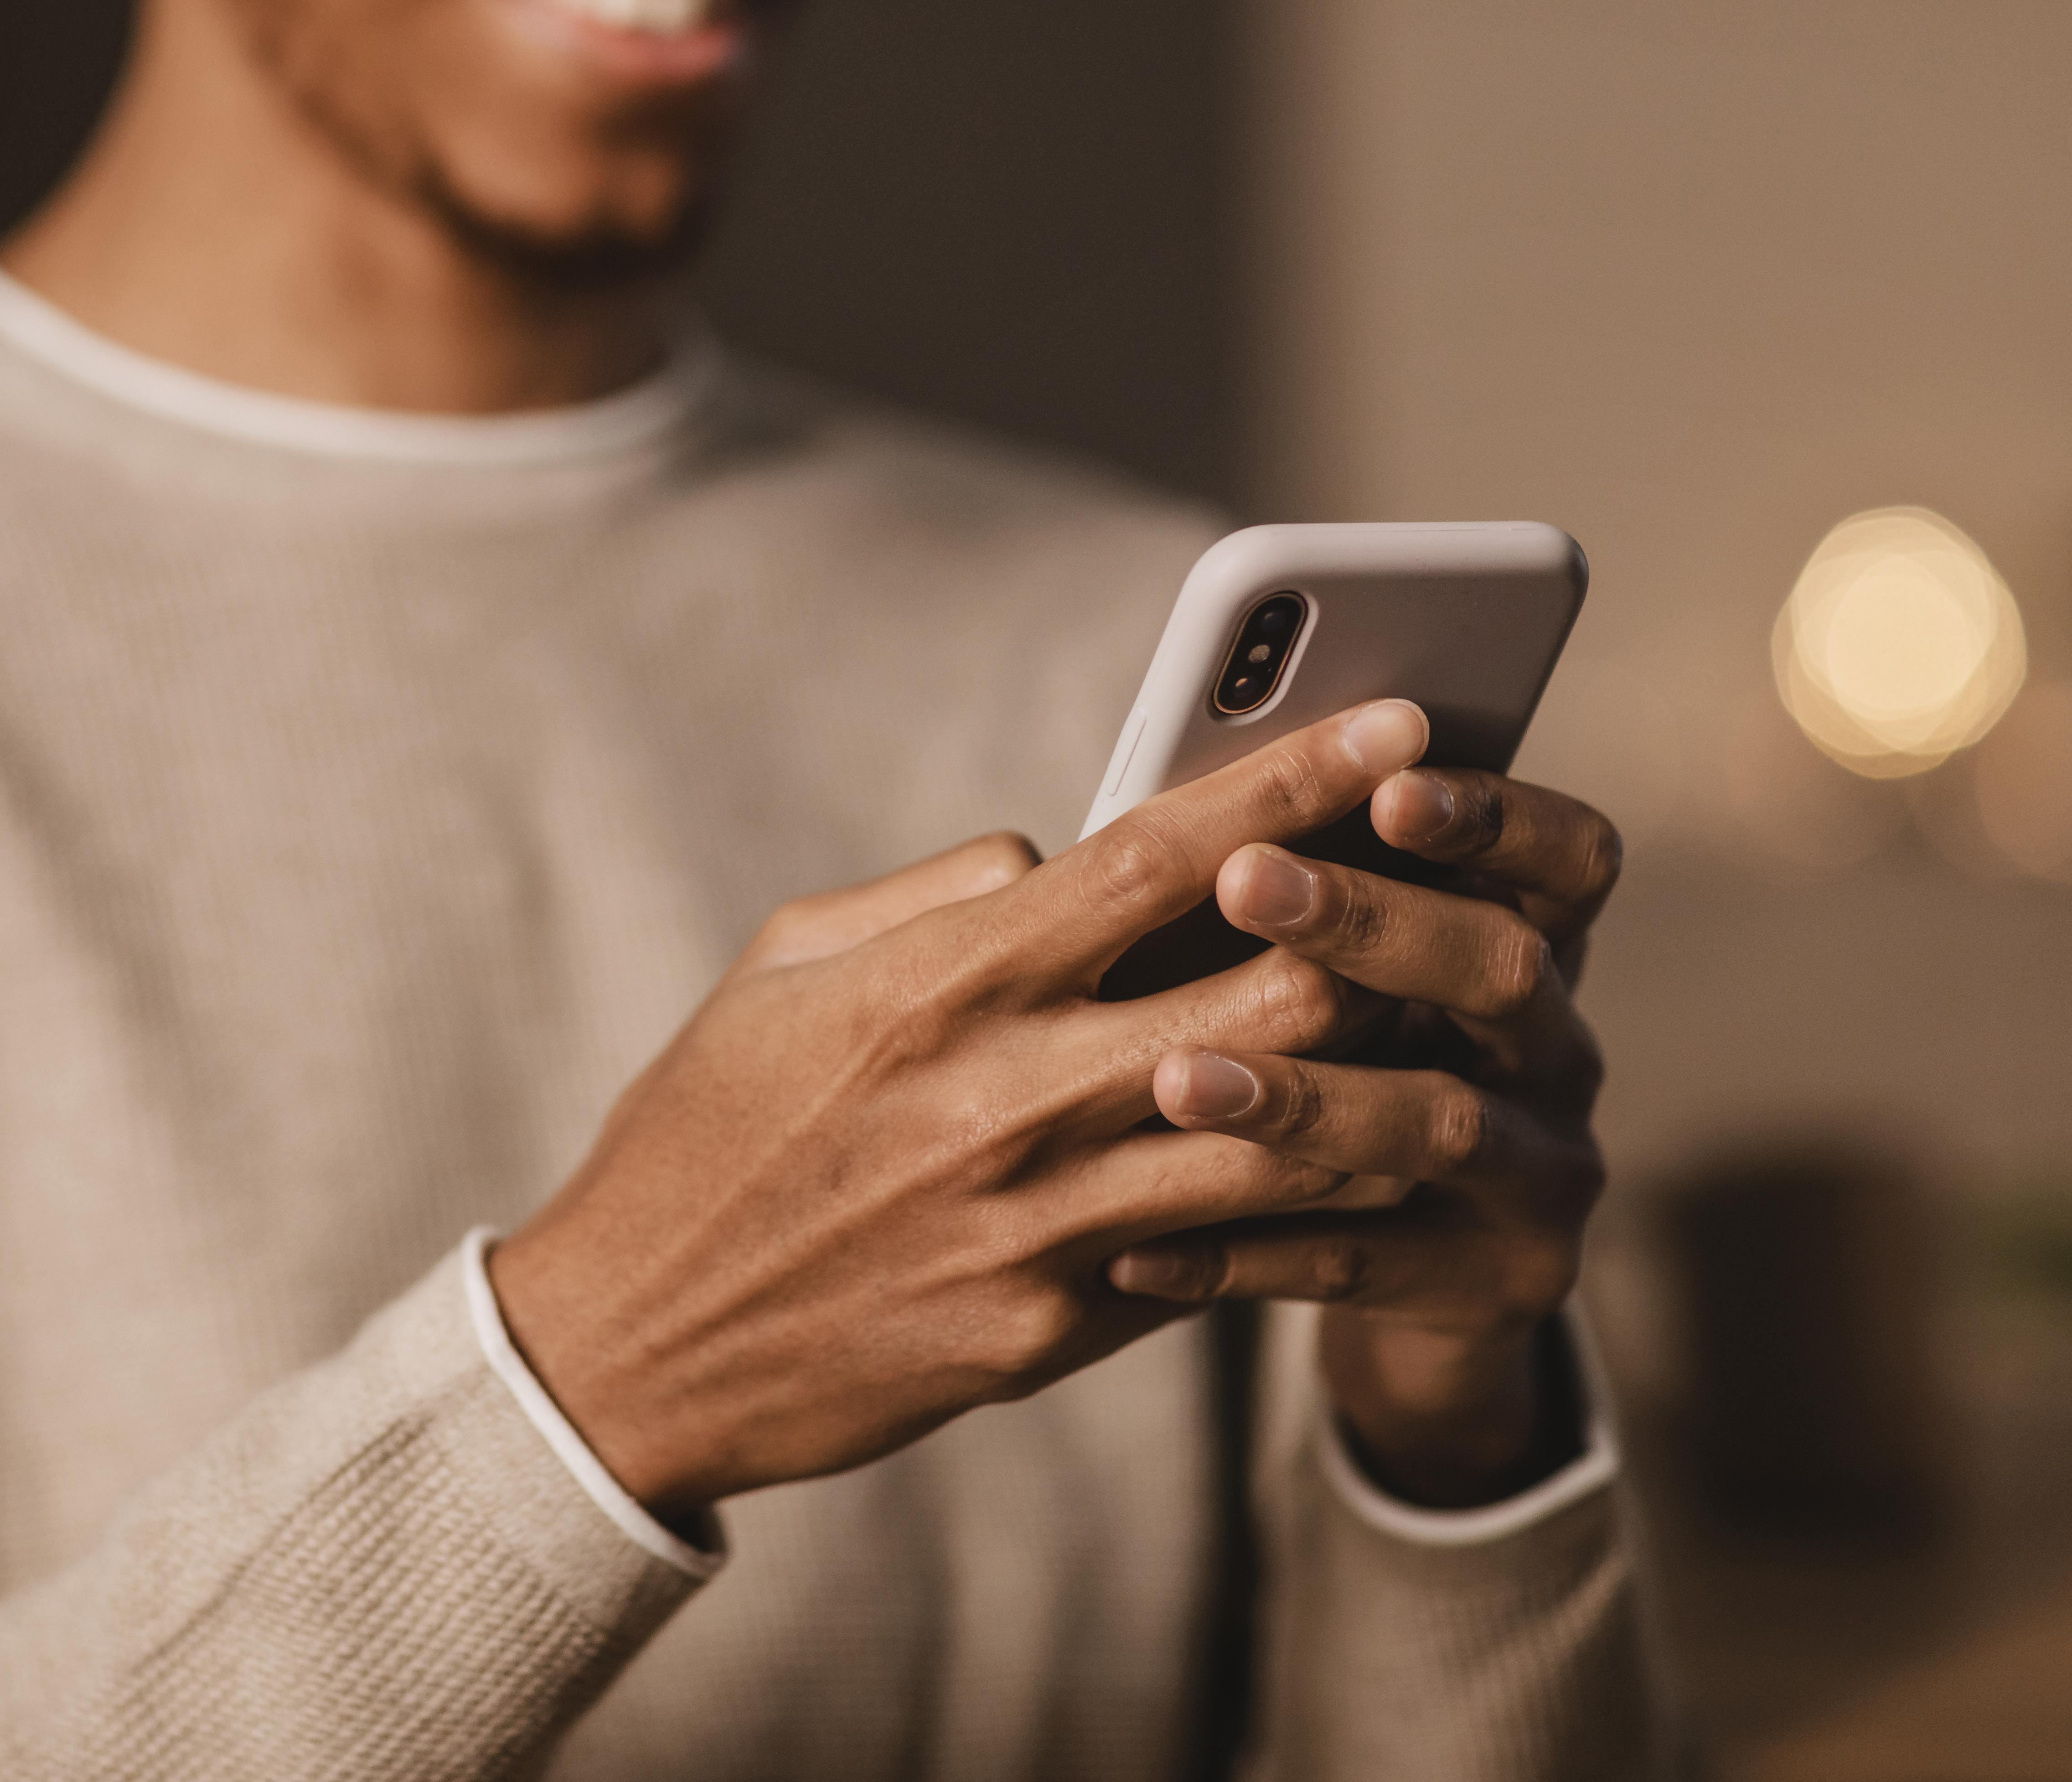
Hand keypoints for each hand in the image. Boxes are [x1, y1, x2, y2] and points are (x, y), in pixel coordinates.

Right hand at [488, 701, 1434, 1516]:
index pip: (1161, 855)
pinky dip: (1285, 1200)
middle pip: (1274, 990)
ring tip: (1431, 1028)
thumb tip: (1061, 853)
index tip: (1402, 724)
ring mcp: (1039, 1227)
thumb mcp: (782, 967)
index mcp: (941, 983)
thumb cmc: (703, 1130)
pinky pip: (1214, 1253)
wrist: (632, 1348)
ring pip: (1286, 1135)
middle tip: (1439, 891)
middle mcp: (1007, 1097)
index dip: (1296, 781)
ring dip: (1372, 1075)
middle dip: (1378, 930)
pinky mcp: (1050, 1331)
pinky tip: (1338, 1162)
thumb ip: (937, 894)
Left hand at [1106, 764, 1621, 1505]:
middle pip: (1503, 967)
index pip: (1566, 859)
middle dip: (1374, 921)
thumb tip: (1170, 797)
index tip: (1389, 784)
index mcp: (1529, 949)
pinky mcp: (1499, 1286)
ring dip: (1303, 1096)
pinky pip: (1360, 1264)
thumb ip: (1293, 900)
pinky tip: (1133, 1252)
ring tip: (1174, 1077)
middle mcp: (1557, 1053)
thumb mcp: (1341, 982)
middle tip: (1244, 881)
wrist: (1416, 1291)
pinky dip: (1243, 1254)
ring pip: (1436, 1124)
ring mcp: (1542, 1174)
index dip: (1495, 816)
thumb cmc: (1343, 1076)